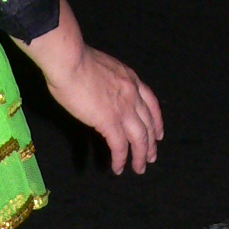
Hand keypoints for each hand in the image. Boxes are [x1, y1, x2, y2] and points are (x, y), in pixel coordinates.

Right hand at [20, 0, 162, 174]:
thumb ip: (111, 82)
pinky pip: (120, 146)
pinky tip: (117, 168)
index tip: (158, 133)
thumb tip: (106, 93)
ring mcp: (123, 107)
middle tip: (151, 157)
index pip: (151, 102)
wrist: (70, 59)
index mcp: (130, 78)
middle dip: (151, 142)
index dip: (156, 120)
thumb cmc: (77, 60)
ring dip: (141, 156)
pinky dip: (120, 159)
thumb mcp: (104, 68)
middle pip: (148, 122)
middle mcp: (132, 92)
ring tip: (139, 168)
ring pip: (140, 138)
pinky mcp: (109, 120)